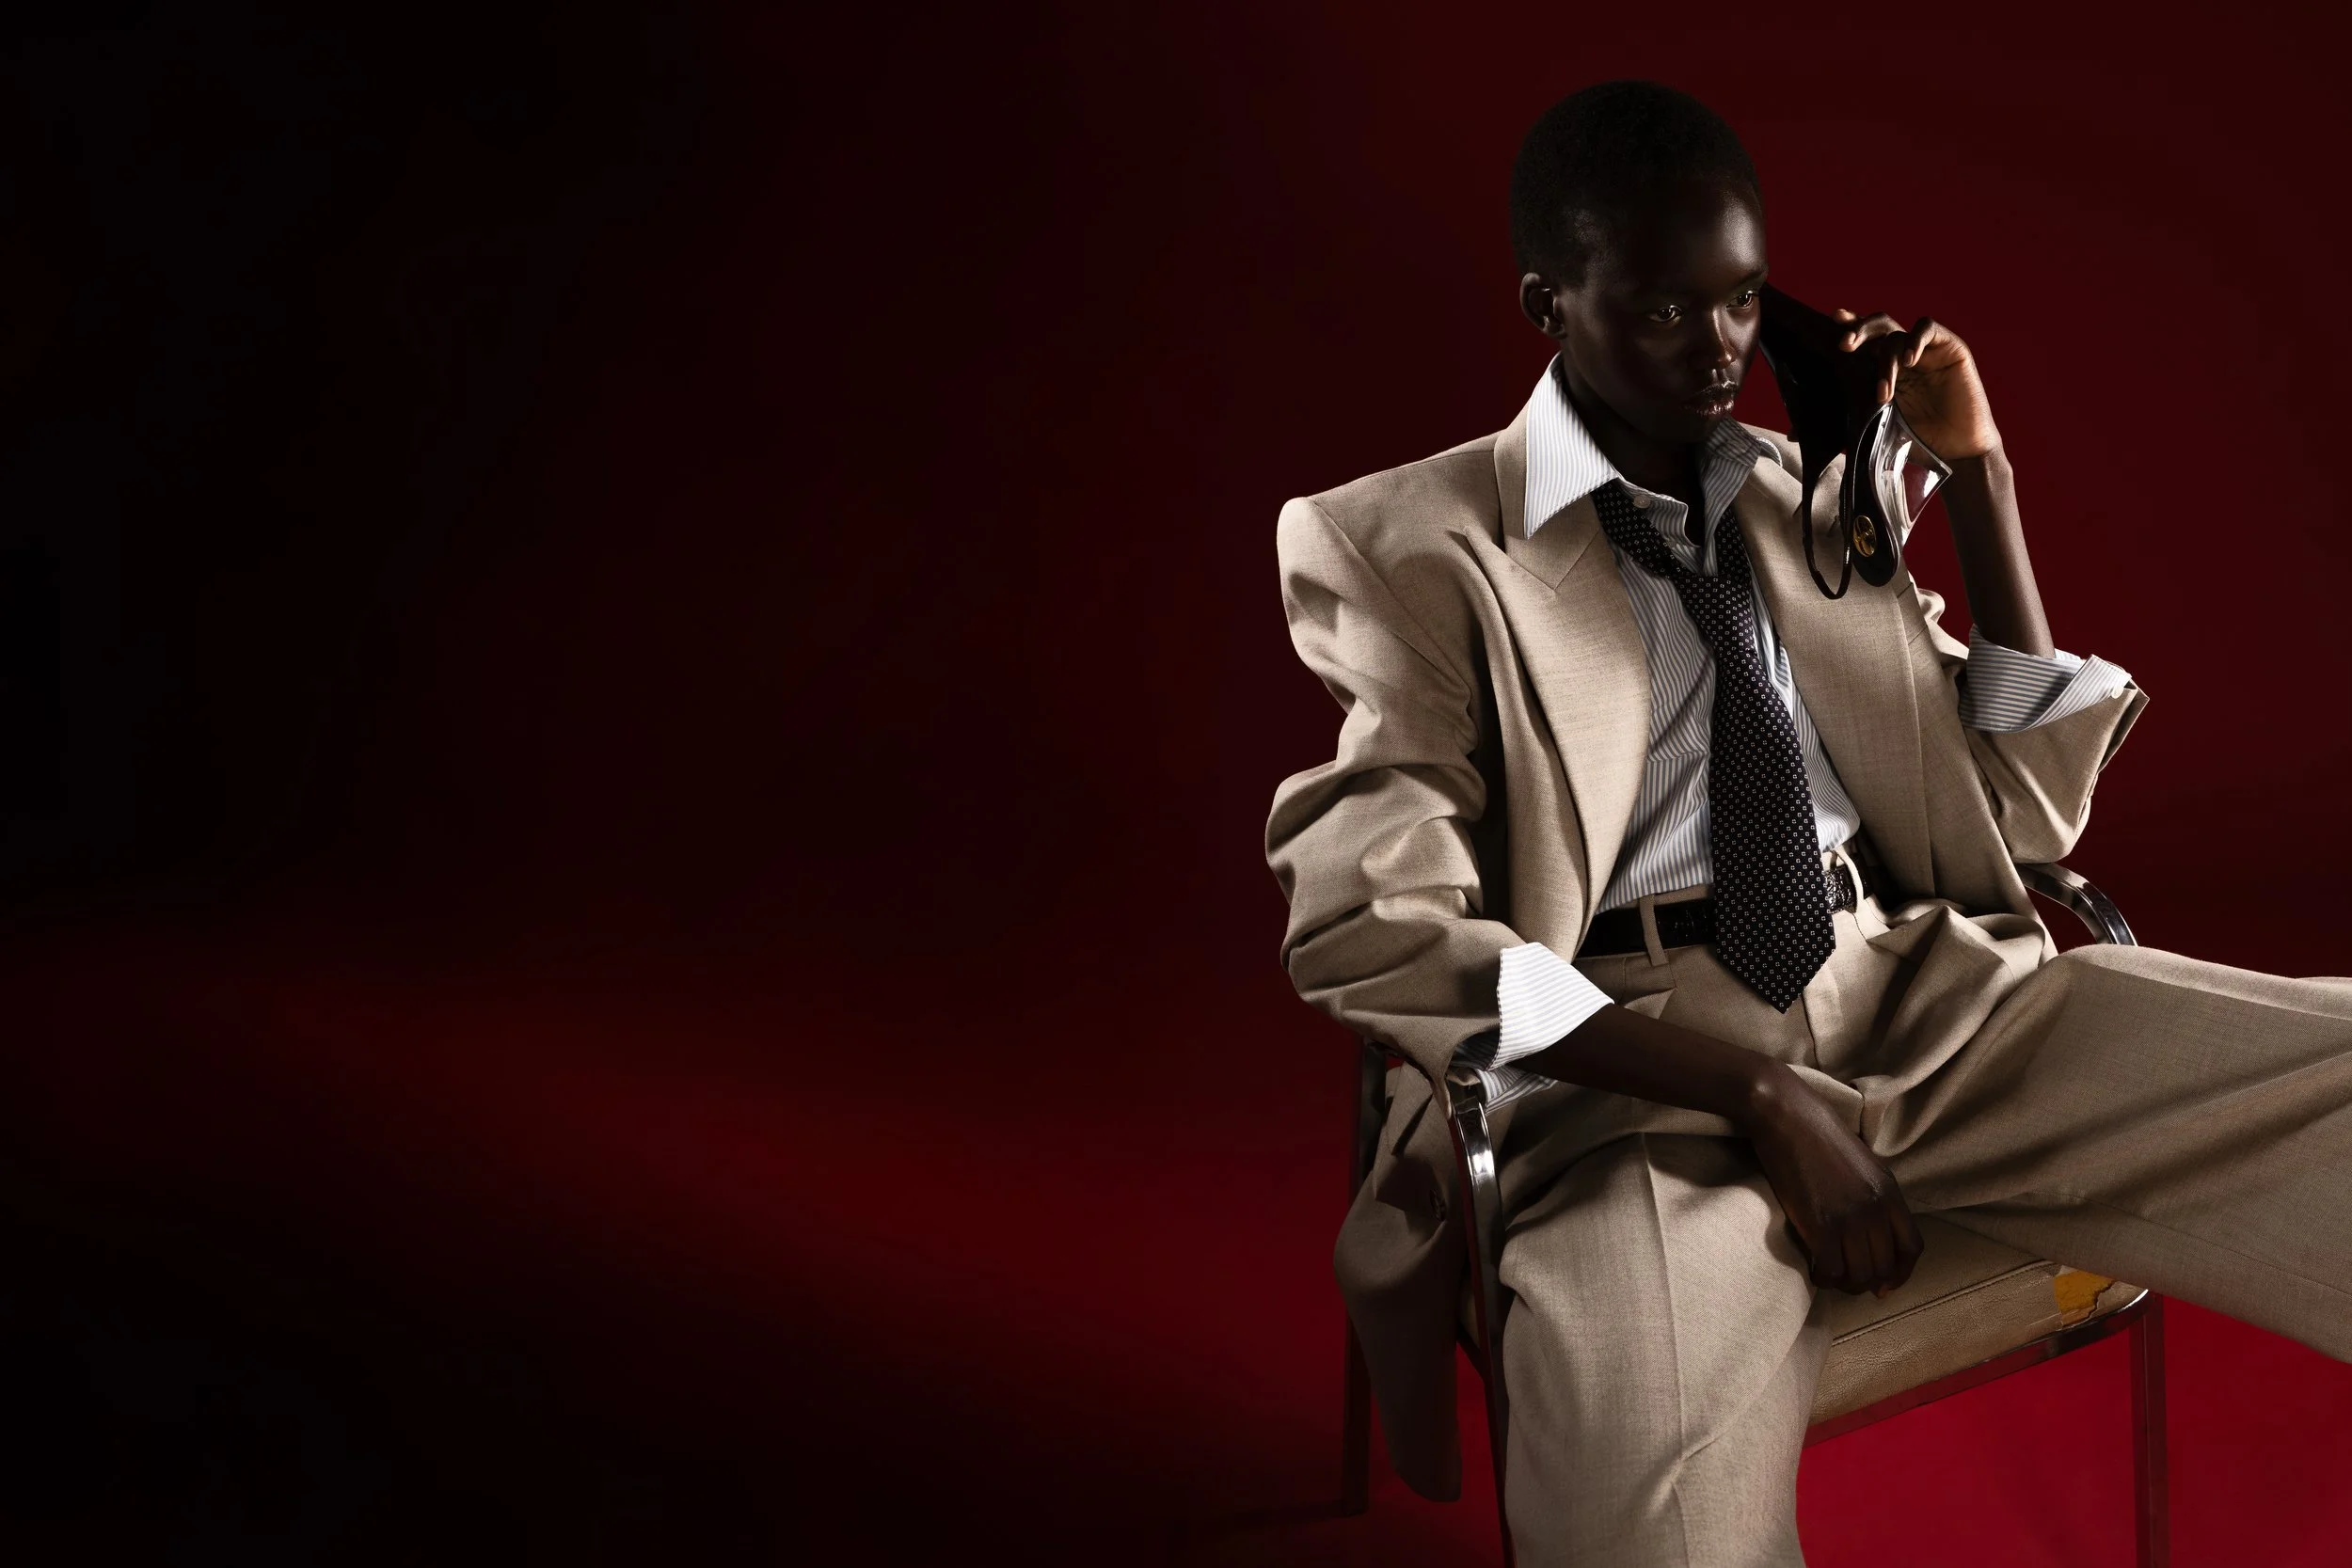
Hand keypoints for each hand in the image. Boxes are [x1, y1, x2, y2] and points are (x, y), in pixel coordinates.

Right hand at [1743, 1069, 1923, 1295]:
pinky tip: (1816, 1272)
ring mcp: (1849, 1219)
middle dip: (1868, 1282)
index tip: (1886, 1285)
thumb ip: (1875, 1196)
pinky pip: (1831, 1270)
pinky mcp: (1820, 1225)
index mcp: (1890, 1193)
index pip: (1911, 1248)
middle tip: (1849, 1282)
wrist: (1788, 1117)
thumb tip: (1873, 1229)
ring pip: (1859, 1274)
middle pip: (1883, 1266)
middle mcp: (1876, 1209)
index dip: (1901, 1274)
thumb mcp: (1863, 1164)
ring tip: (1831, 1277)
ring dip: (1846, 1284)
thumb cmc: (1819, 1135)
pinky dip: (1825, 1279)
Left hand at [1832, 308, 2002, 461]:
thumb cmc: (1916, 441)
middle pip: (1877, 327)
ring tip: (1884, 393)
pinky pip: (1928, 329)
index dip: (1848, 327)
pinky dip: (1915, 340)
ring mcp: (1925, 351)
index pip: (1863, 341)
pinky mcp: (1950, 349)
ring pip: (1896, 334)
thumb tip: (1799, 427)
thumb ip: (1848, 413)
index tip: (1832, 320)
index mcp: (1882, 369)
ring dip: (1885, 360)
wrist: (1956, 451)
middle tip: (1845, 345)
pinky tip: (1909, 361)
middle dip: (1858, 330)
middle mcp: (1902, 356)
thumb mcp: (1874, 425)